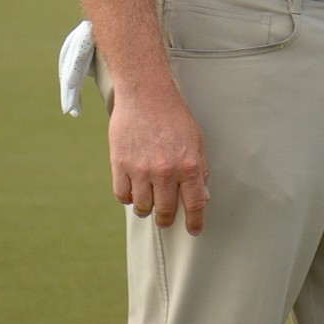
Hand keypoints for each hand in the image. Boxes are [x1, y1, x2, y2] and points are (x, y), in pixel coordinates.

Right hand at [108, 88, 209, 235]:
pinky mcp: (120, 164)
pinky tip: (134, 188)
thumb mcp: (196, 140)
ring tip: (149, 198)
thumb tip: (203, 198)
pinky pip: (123, 196)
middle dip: (167, 219)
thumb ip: (200, 171)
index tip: (194, 230)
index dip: (195, 222)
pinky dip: (128, 197)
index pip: (195, 205)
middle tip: (166, 217)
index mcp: (189, 165)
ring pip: (142, 208)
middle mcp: (166, 171)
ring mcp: (141, 169)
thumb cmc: (174, 115)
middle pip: (165, 212)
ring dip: (146, 208)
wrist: (145, 93)